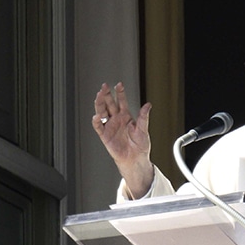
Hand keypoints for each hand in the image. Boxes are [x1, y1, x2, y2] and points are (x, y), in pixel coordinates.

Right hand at [91, 82, 153, 196]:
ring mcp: (110, 127)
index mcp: (126, 117)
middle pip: (109, 104)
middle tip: (104, 86)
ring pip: (102, 112)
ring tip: (99, 96)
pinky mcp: (105, 136)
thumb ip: (144, 117)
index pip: (121, 102)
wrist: (135, 159)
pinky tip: (96, 116)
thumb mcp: (144, 130)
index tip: (119, 85)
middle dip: (106, 95)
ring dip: (99, 104)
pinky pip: (99, 127)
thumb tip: (148, 105)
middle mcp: (116, 120)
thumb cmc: (140, 146)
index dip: (120, 93)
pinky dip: (96, 121)